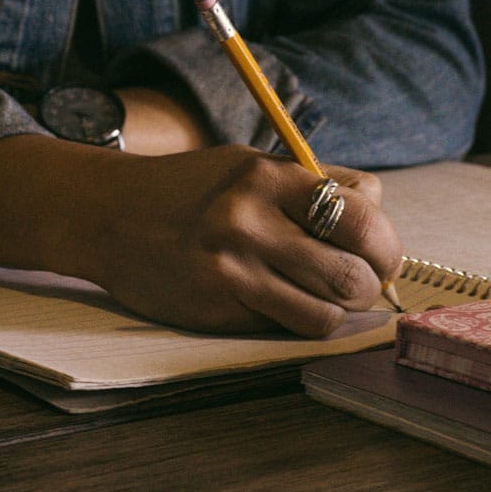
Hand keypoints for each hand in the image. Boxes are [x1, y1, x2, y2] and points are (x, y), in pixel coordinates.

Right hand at [0, 137, 402, 337]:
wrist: (107, 215)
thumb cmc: (190, 189)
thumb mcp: (248, 164)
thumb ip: (310, 183)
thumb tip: (377, 213)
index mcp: (268, 176)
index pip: (363, 211)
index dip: (383, 238)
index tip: (378, 250)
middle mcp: (252, 222)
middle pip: (354, 268)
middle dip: (370, 281)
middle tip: (362, 282)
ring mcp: (233, 271)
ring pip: (327, 313)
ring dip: (337, 310)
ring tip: (324, 297)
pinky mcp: (217, 309)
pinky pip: (285, 327)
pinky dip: (297, 321)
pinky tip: (281, 303)